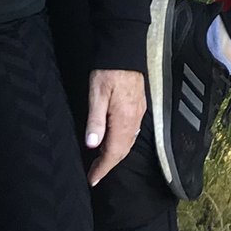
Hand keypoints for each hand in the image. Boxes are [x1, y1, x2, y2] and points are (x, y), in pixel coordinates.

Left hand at [84, 68, 145, 183]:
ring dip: (115, 155)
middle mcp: (134, 120)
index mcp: (124, 120)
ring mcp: (138, 114)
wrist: (124, 51)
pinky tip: (113, 142)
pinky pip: (131, 133)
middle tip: (94, 175)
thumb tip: (92, 145)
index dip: (102, 168)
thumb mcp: (96, 95)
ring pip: (128, 142)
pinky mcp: (138, 107)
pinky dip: (121, 143)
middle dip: (108, 165)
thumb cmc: (108, 72)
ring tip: (101, 163)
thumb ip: (95, 121)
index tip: (92, 179)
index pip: (113, 152)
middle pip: (122, 150)